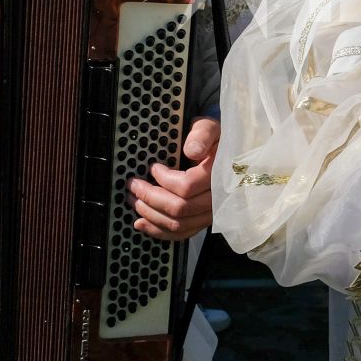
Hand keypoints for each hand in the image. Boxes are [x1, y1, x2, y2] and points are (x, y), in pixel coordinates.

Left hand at [129, 115, 218, 240]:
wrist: (227, 152)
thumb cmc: (214, 139)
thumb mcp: (210, 127)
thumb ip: (202, 134)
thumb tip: (192, 151)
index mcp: (219, 174)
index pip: (187, 187)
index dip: (164, 179)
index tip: (154, 168)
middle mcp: (218, 198)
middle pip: (180, 209)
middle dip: (150, 198)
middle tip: (134, 186)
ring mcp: (212, 212)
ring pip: (179, 224)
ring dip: (151, 215)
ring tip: (134, 201)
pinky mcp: (204, 220)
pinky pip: (182, 233)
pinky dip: (160, 231)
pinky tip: (142, 224)